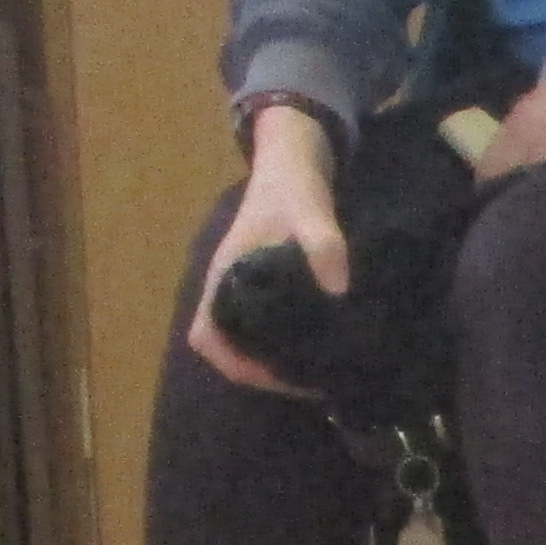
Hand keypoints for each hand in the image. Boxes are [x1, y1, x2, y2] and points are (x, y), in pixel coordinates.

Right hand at [185, 104, 344, 392]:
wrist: (294, 160)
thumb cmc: (291, 186)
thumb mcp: (310, 211)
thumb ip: (323, 243)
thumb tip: (337, 289)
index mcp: (225, 276)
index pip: (207, 338)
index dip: (235, 365)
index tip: (276, 378)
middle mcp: (229, 288)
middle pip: (228, 348)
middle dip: (261, 373)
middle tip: (309, 384)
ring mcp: (246, 288)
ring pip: (246, 340)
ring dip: (273, 362)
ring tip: (318, 374)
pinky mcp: (266, 286)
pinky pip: (265, 326)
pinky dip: (284, 344)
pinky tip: (321, 347)